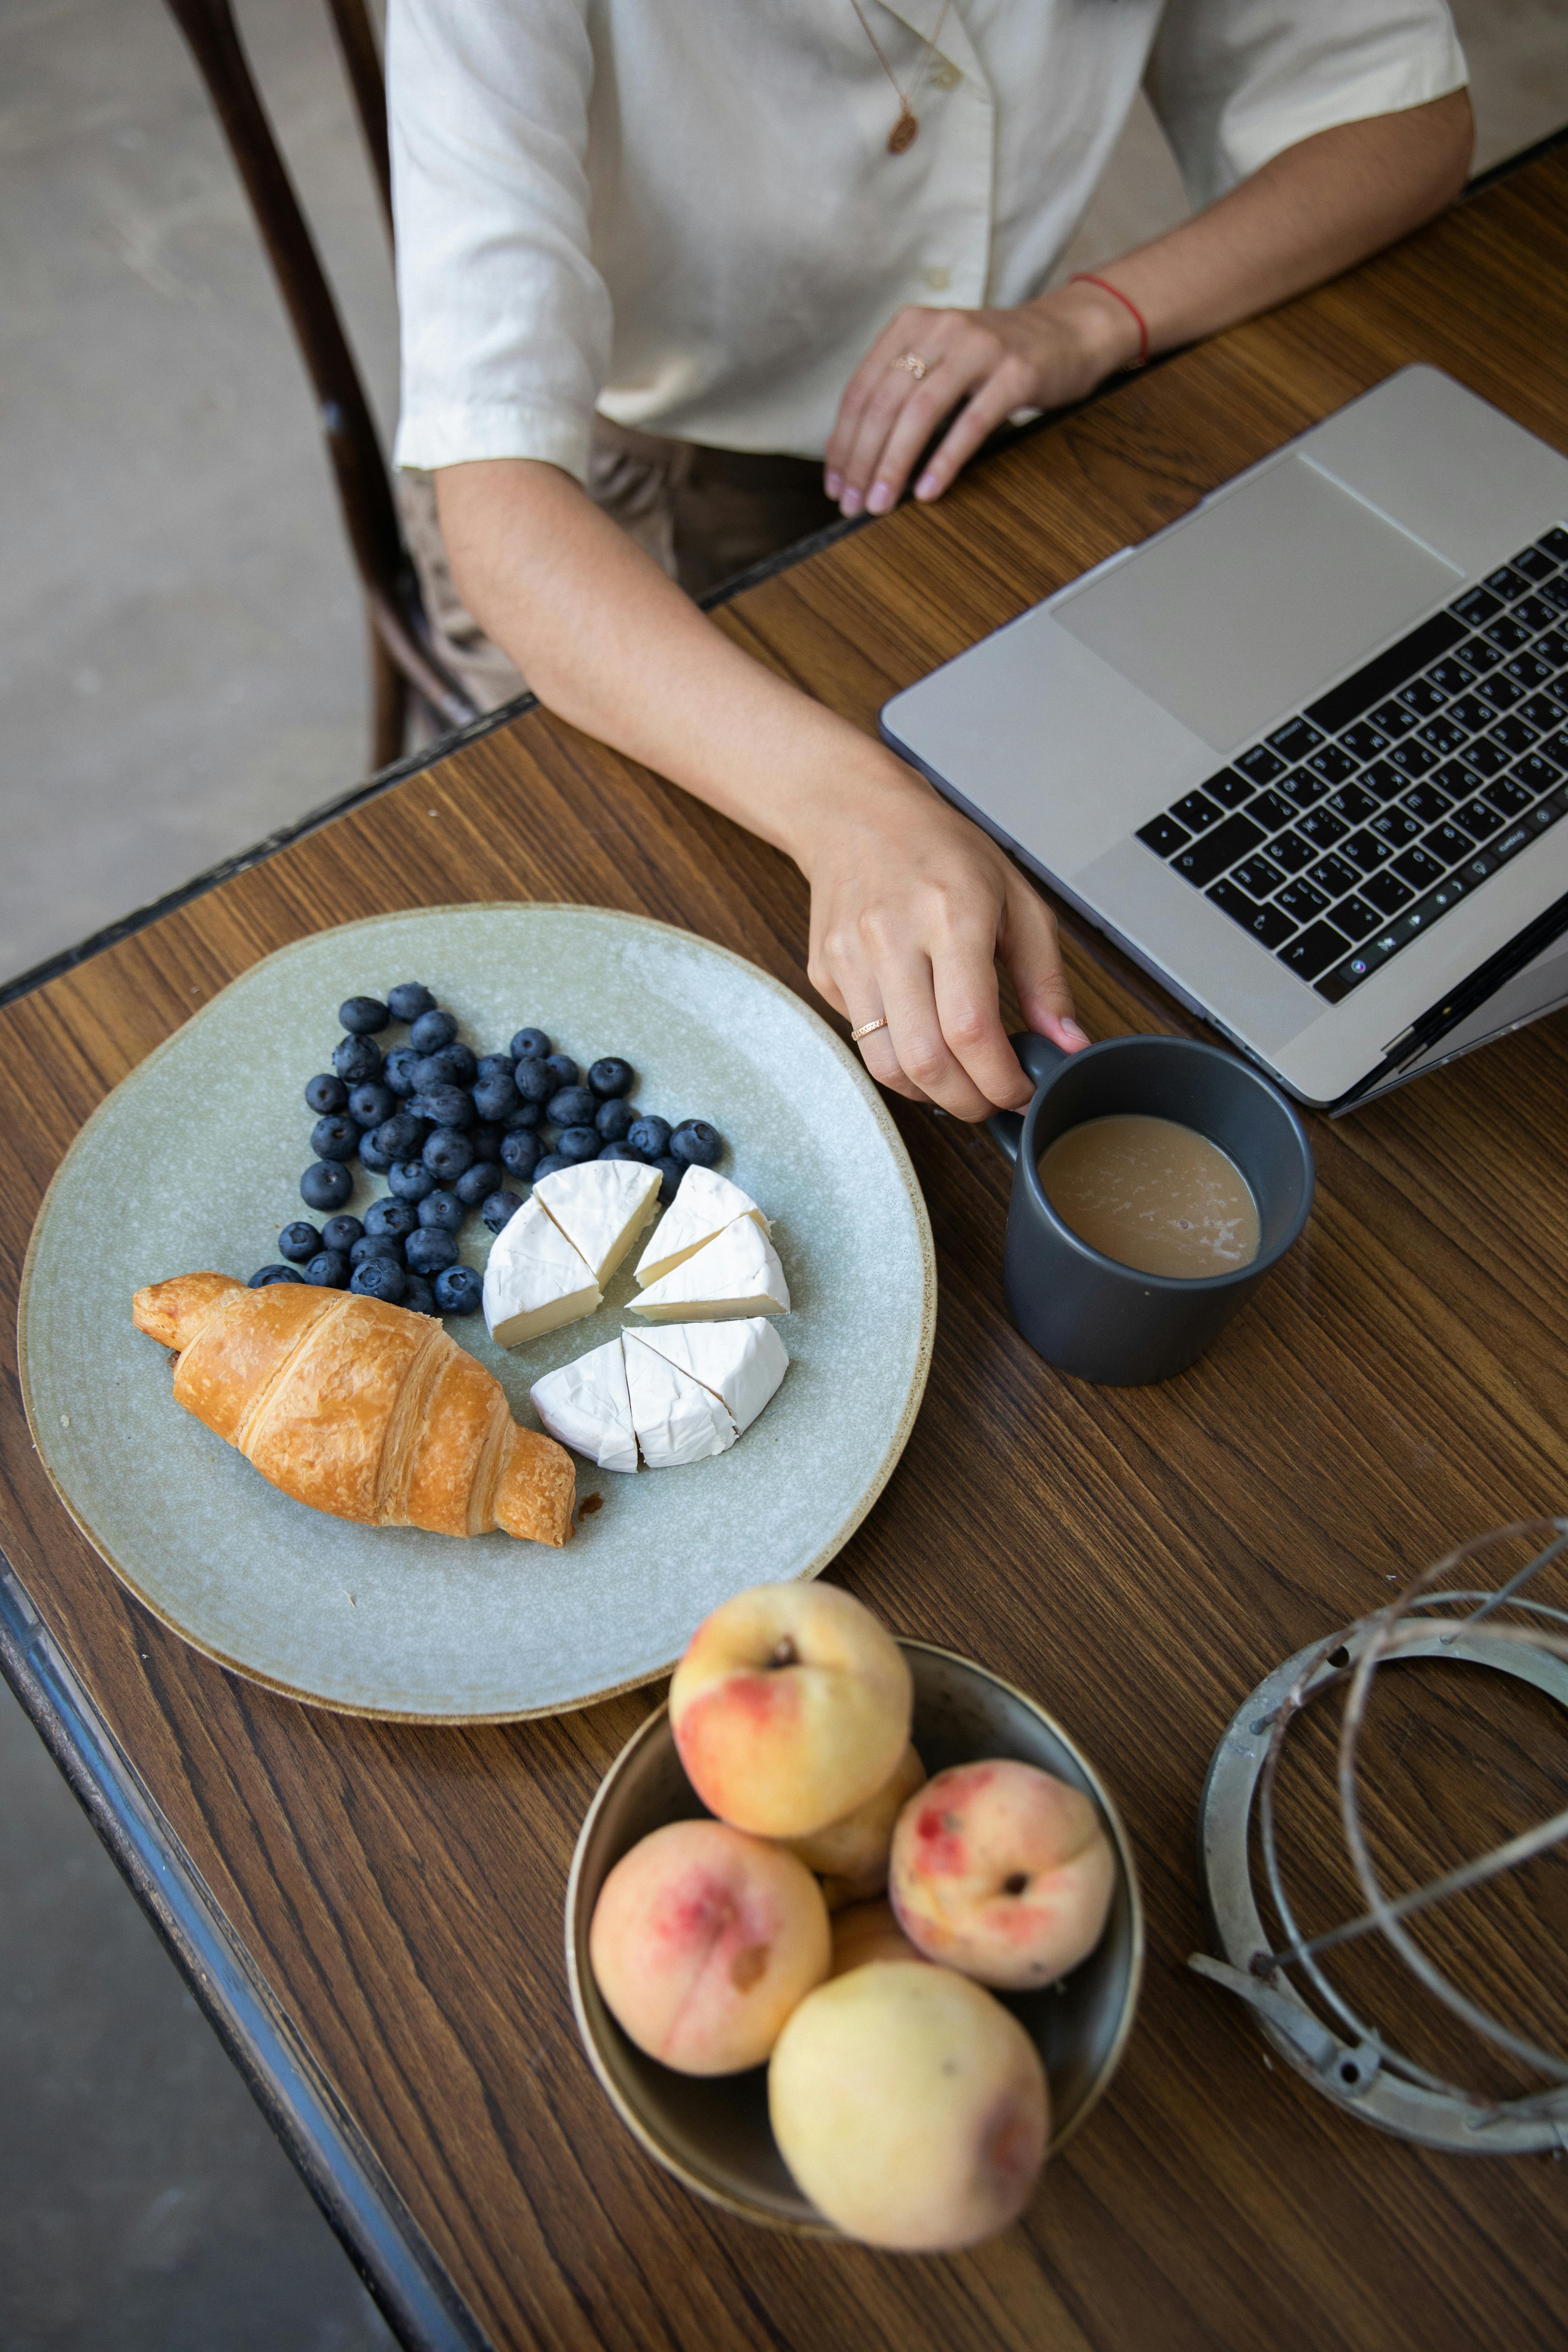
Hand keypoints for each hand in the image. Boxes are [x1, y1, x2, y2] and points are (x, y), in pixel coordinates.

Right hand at [794, 758, 1087, 1117]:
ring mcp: (850, 958)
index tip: (1022, 1092)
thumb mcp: (1016, 899)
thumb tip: (1068, 1045)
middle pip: (926, 1060)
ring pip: (886, 1065)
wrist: (856, 814)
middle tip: (994, 1100)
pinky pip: (862, 1041)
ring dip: (930, 1093)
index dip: (1000, 1079)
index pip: (972, 1028)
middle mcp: (892, 937)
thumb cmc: (941, 851)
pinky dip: (898, 1060)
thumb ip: (1046, 978)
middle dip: (968, 1101)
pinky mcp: (825, 973)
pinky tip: (923, 1039)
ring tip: (961, 1083)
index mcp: (951, 914)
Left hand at [824, 281, 1137, 518]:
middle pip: (884, 403)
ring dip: (894, 465)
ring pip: (920, 413)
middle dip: (863, 461)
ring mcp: (979, 348)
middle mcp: (941, 329)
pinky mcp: (1015, 373)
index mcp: (911, 326)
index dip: (843, 443)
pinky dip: (944, 461)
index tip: (835, 486)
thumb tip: (855, 455)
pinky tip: (928, 491)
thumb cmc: (995, 360)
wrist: (1067, 333)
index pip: (861, 390)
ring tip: (882, 504)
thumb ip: (900, 392)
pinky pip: (971, 424)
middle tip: (852, 505)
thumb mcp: (939, 362)